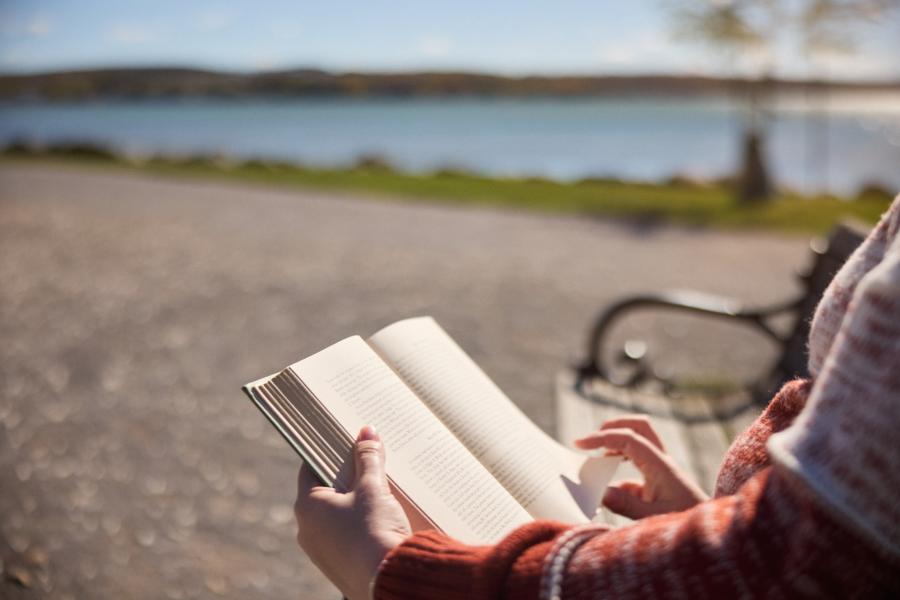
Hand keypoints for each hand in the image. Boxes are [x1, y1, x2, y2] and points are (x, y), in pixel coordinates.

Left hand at [294, 426, 411, 599]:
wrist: (388, 579)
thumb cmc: (374, 530)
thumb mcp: (373, 488)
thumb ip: (369, 457)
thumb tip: (367, 432)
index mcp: (307, 505)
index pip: (311, 467)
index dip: (329, 452)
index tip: (344, 441)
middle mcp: (306, 529)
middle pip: (325, 491)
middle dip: (347, 477)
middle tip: (368, 462)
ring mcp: (320, 551)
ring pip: (335, 516)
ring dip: (353, 503)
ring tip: (379, 490)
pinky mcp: (336, 566)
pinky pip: (344, 537)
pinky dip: (358, 526)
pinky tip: (379, 520)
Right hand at [575, 415, 707, 518]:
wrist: (712, 532)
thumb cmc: (685, 522)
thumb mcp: (653, 517)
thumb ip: (626, 505)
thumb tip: (600, 492)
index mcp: (660, 465)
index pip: (628, 438)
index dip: (602, 437)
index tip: (579, 445)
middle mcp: (661, 461)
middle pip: (638, 426)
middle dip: (612, 426)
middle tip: (591, 440)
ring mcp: (661, 469)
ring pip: (638, 440)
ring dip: (615, 443)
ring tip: (596, 460)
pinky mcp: (658, 480)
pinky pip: (636, 464)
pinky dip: (619, 466)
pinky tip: (609, 487)